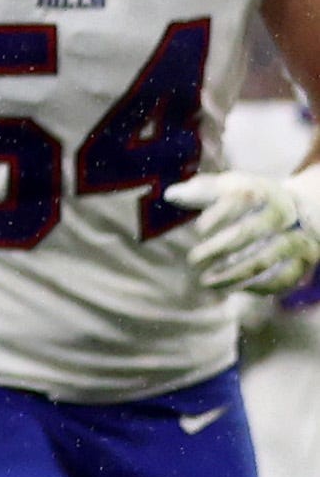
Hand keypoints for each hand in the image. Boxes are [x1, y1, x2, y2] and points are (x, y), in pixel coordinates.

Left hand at [167, 169, 319, 297]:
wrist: (303, 209)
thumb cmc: (253, 199)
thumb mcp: (231, 186)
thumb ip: (201, 190)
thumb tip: (170, 195)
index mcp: (263, 191)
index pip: (240, 200)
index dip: (218, 215)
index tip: (198, 229)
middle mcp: (283, 214)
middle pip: (249, 232)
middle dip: (219, 248)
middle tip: (193, 260)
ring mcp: (297, 237)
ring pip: (266, 259)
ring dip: (234, 273)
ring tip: (206, 282)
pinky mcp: (305, 260)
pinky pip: (285, 278)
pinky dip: (260, 287)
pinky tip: (235, 289)